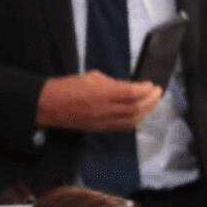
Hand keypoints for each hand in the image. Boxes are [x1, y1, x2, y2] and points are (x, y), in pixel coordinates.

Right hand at [35, 70, 161, 130]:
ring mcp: (104, 121)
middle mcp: (105, 109)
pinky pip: (124, 127)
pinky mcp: (101, 129)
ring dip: (147, 111)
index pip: (132, 93)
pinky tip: (141, 113)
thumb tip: (129, 87)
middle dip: (151, 100)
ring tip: (153, 102)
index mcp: (102, 92)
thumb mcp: (92, 77)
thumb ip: (113, 83)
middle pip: (136, 107)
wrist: (48, 105)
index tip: (151, 84)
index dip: (146, 90)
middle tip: (158, 92)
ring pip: (133, 119)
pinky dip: (136, 120)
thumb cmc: (68, 86)